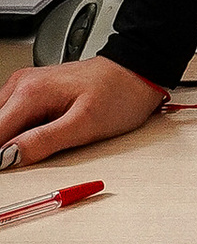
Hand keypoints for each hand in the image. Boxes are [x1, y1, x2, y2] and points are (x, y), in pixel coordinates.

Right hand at [0, 55, 167, 171]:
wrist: (136, 73)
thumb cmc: (118, 94)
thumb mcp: (84, 126)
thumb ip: (42, 141)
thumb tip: (7, 157)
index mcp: (30, 92)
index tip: (7, 169)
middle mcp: (22, 84)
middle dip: (3, 148)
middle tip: (32, 157)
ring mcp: (25, 86)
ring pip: (0, 121)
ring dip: (9, 139)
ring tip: (39, 147)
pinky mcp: (32, 91)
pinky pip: (11, 115)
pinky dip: (17, 131)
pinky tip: (36, 138)